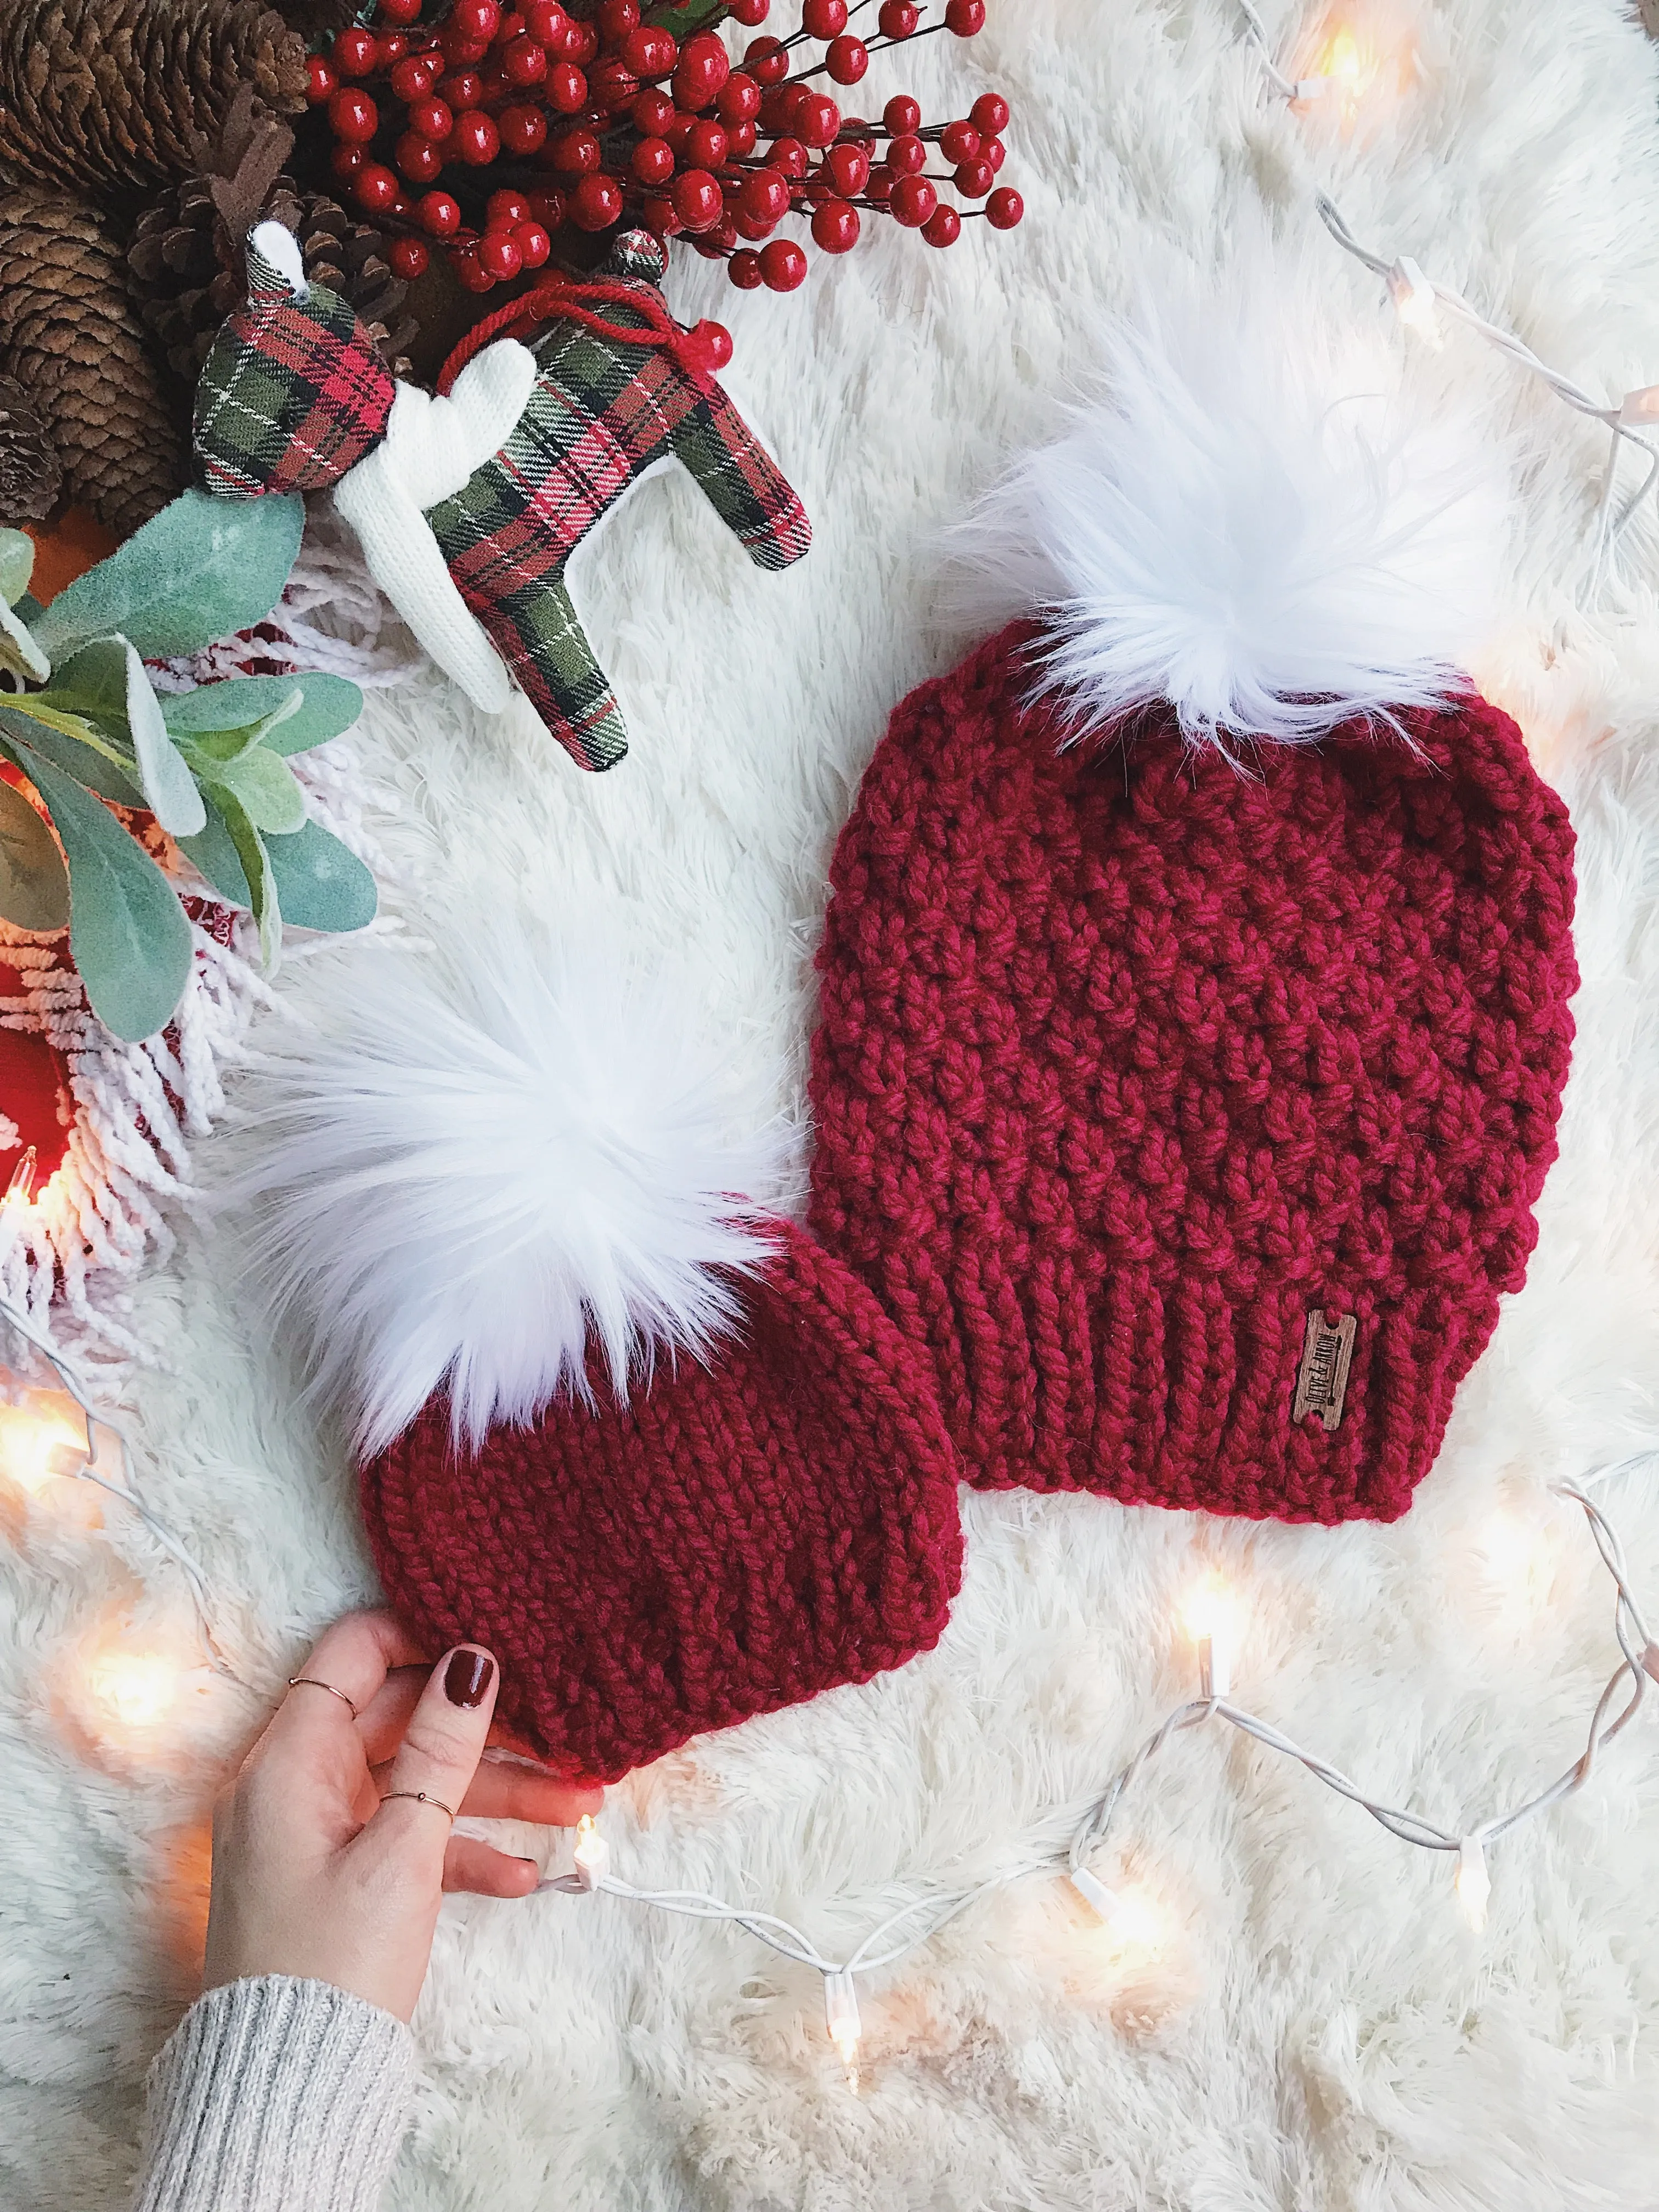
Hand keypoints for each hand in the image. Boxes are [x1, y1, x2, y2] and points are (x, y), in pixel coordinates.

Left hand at [203, 1609, 601, 2021]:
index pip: (353, 1656)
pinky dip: (463, 1851)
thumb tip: (472, 1659)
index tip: (496, 1638)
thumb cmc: (331, 1965)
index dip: (422, 1636)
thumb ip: (442, 1750)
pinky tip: (523, 1875)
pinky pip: (408, 1841)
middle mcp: (295, 1786)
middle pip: (399, 1721)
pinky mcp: (340, 1880)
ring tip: (579, 1805)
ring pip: (416, 1785)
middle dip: (486, 1729)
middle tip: (564, 1731)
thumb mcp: (401, 1850)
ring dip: (496, 1794)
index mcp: (287, 1763)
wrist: (290, 2089)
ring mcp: (317, 1834)